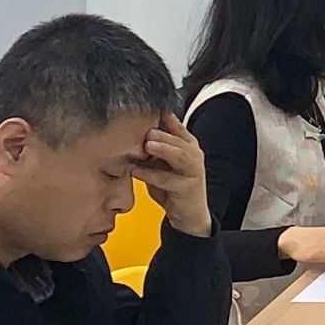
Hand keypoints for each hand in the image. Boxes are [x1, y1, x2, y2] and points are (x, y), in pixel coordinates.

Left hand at [130, 123, 211, 237]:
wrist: (189, 216)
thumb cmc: (173, 188)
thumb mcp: (162, 166)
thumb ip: (153, 152)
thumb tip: (130, 136)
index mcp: (187, 146)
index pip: (176, 126)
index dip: (164, 117)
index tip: (149, 108)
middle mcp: (193, 155)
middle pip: (179, 139)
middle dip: (162, 133)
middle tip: (146, 129)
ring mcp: (193, 171)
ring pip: (179, 155)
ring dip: (163, 149)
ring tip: (147, 145)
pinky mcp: (187, 188)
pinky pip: (168, 179)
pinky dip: (151, 174)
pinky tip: (137, 171)